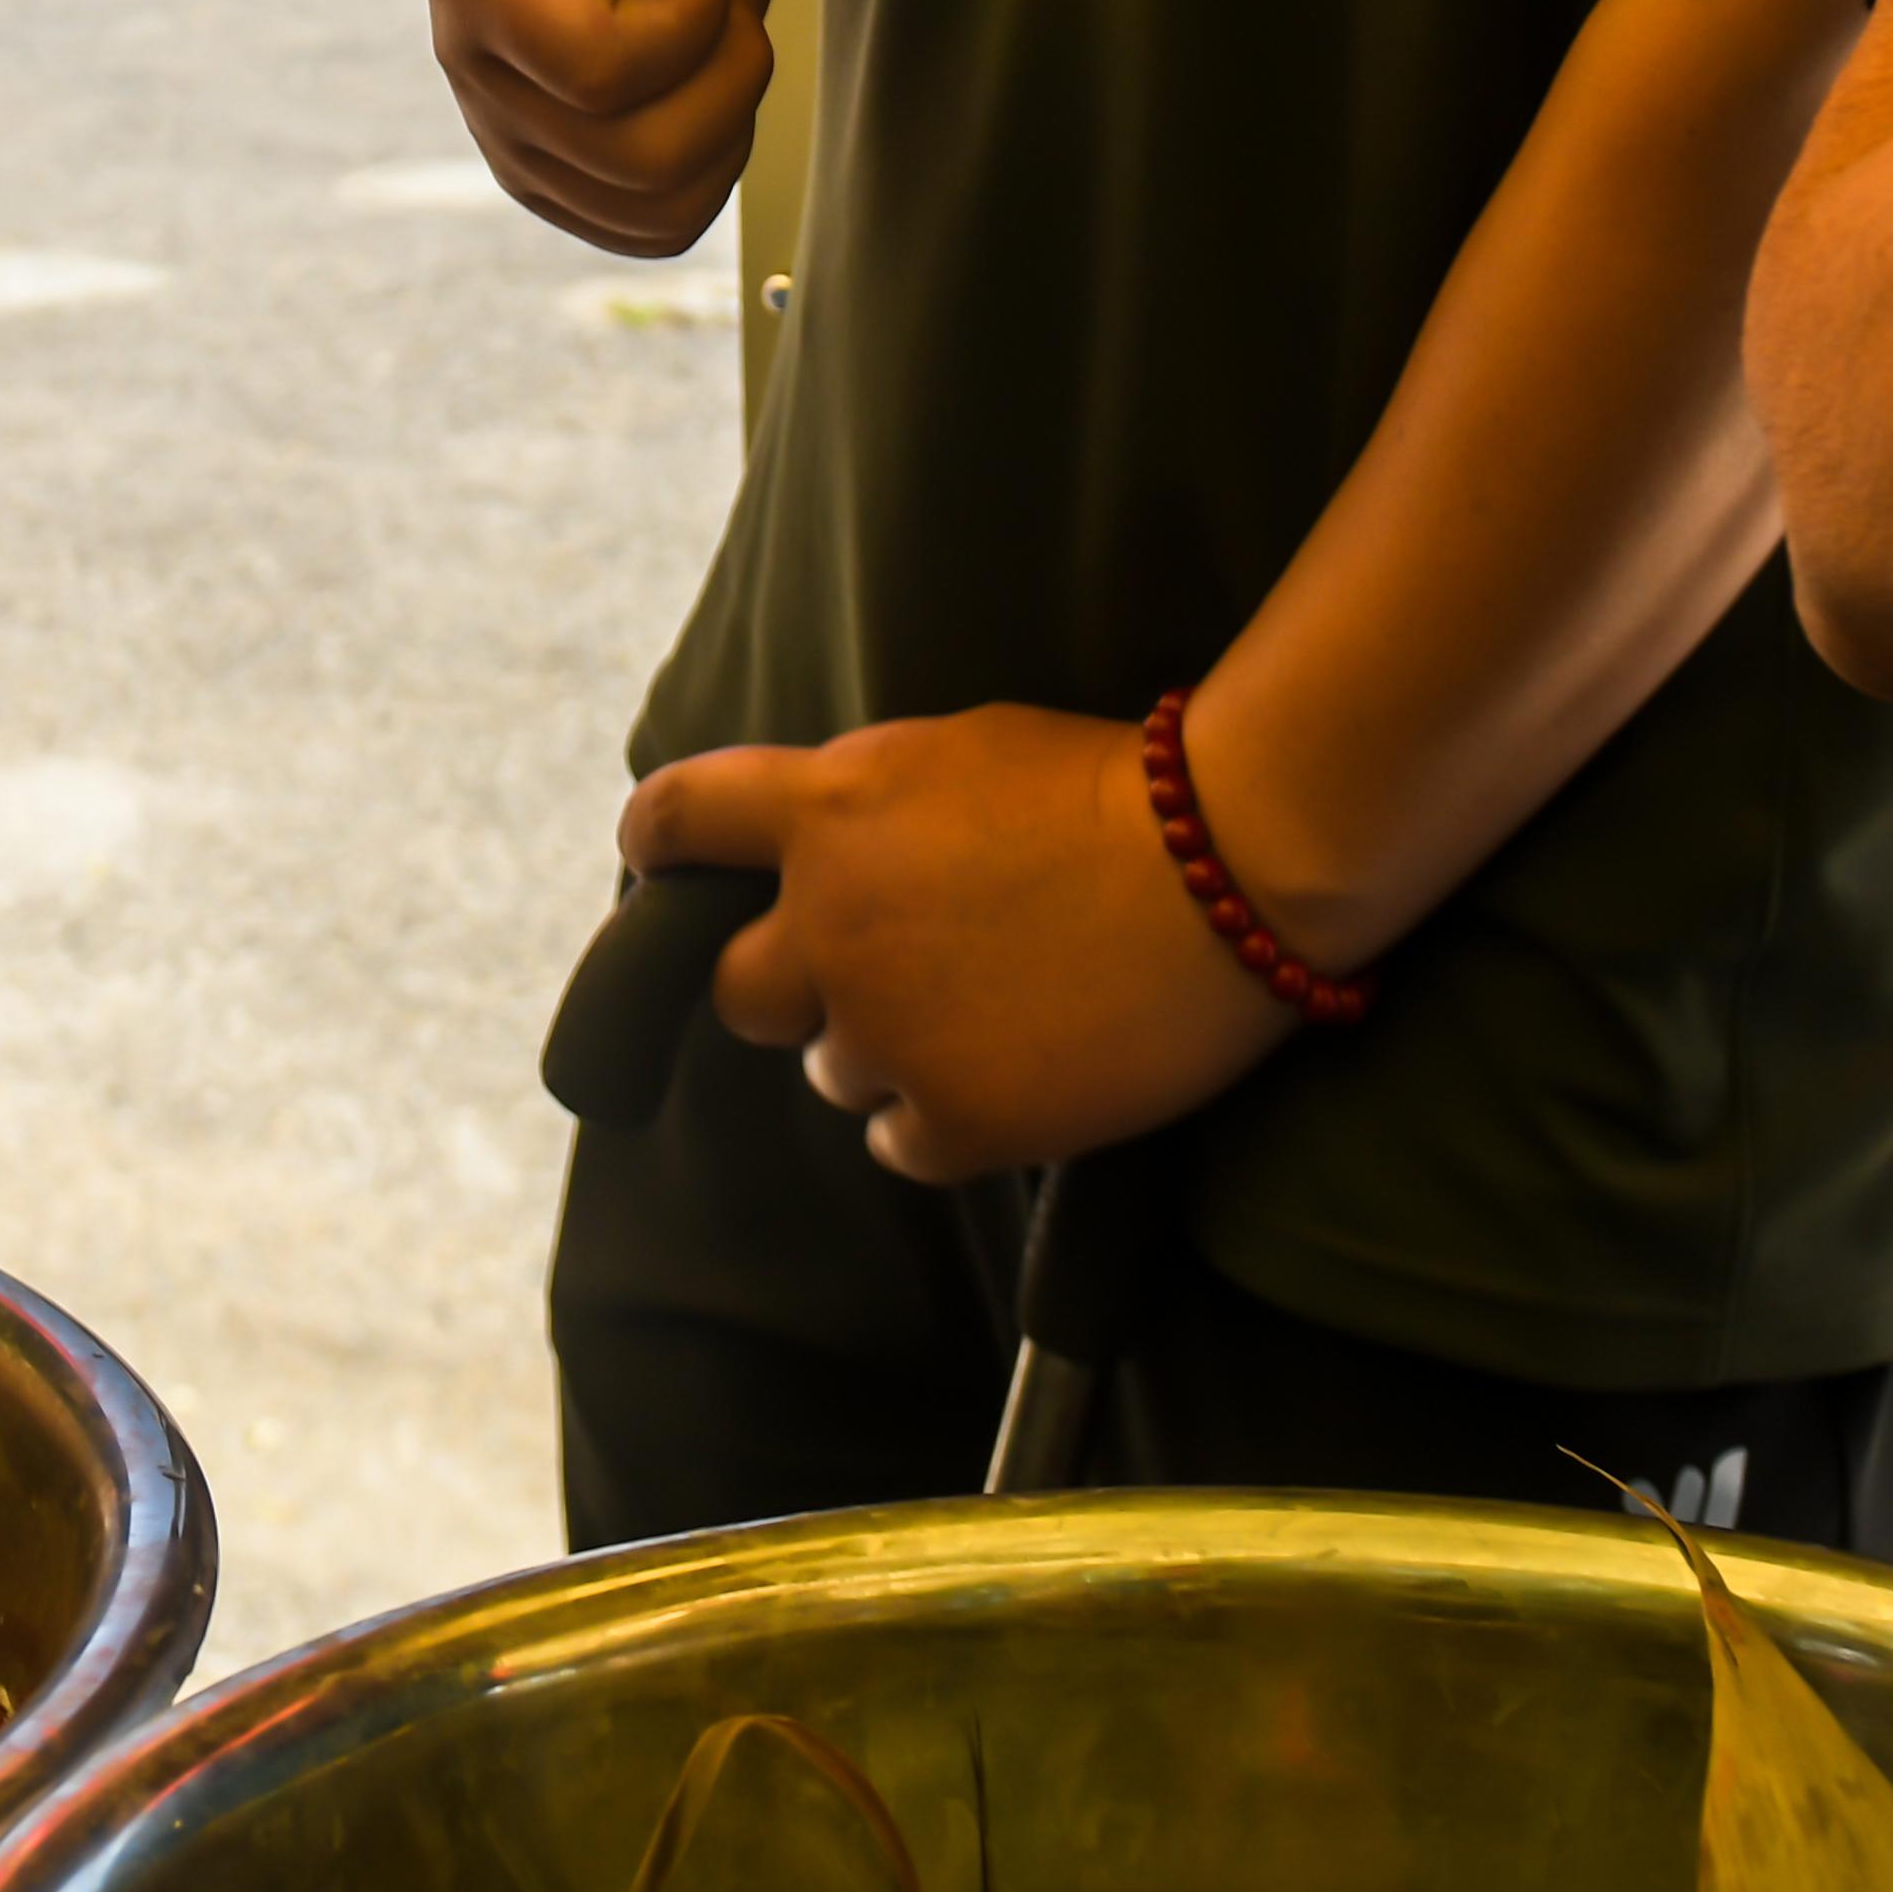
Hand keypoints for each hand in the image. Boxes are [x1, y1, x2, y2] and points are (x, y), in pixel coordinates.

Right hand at [431, 0, 785, 250]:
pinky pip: (656, 228)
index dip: (694, 17)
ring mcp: (499, 127)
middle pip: (639, 156)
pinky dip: (711, 167)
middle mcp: (466, 56)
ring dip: (727, 117)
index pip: (601, 70)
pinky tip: (697, 86)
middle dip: (728, 70)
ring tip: (710, 33)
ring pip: (655, 204)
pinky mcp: (545, 178)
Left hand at [630, 706, 1302, 1183]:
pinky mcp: (957, 1118)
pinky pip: (900, 1141)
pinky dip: (939, 1122)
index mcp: (828, 807)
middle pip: (736, 991)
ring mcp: (886, 1029)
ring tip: (992, 1015)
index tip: (664, 871)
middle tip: (870, 981)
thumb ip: (869, 808)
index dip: (658, 848)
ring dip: (885, 1051)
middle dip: (788, 989)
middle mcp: (830, 923)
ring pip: (831, 1069)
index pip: (675, 818)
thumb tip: (825, 851)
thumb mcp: (962, 750)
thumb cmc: (1119, 787)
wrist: (1234, 861)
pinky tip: (1011, 1081)